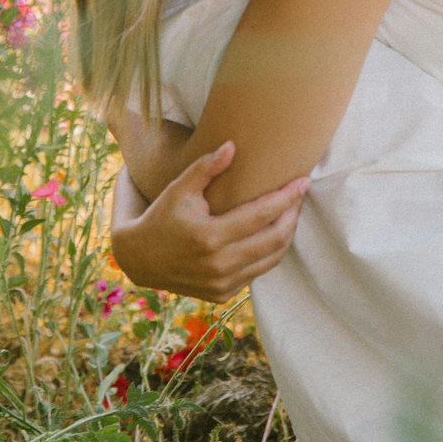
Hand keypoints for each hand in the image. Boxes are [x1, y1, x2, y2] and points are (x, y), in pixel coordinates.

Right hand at [111, 142, 308, 302]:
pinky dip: (267, 253)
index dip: (287, 197)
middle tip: (300, 196)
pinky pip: (256, 273)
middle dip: (293, 216)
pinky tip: (270, 235)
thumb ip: (206, 167)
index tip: (303, 182)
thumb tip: (233, 146)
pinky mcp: (222, 295)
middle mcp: (219, 264)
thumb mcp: (179, 189)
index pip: (261, 214)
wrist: (138, 259)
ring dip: (285, 236)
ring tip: (291, 214)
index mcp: (210, 236)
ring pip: (271, 260)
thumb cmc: (161, 216)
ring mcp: (222, 283)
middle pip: (274, 240)